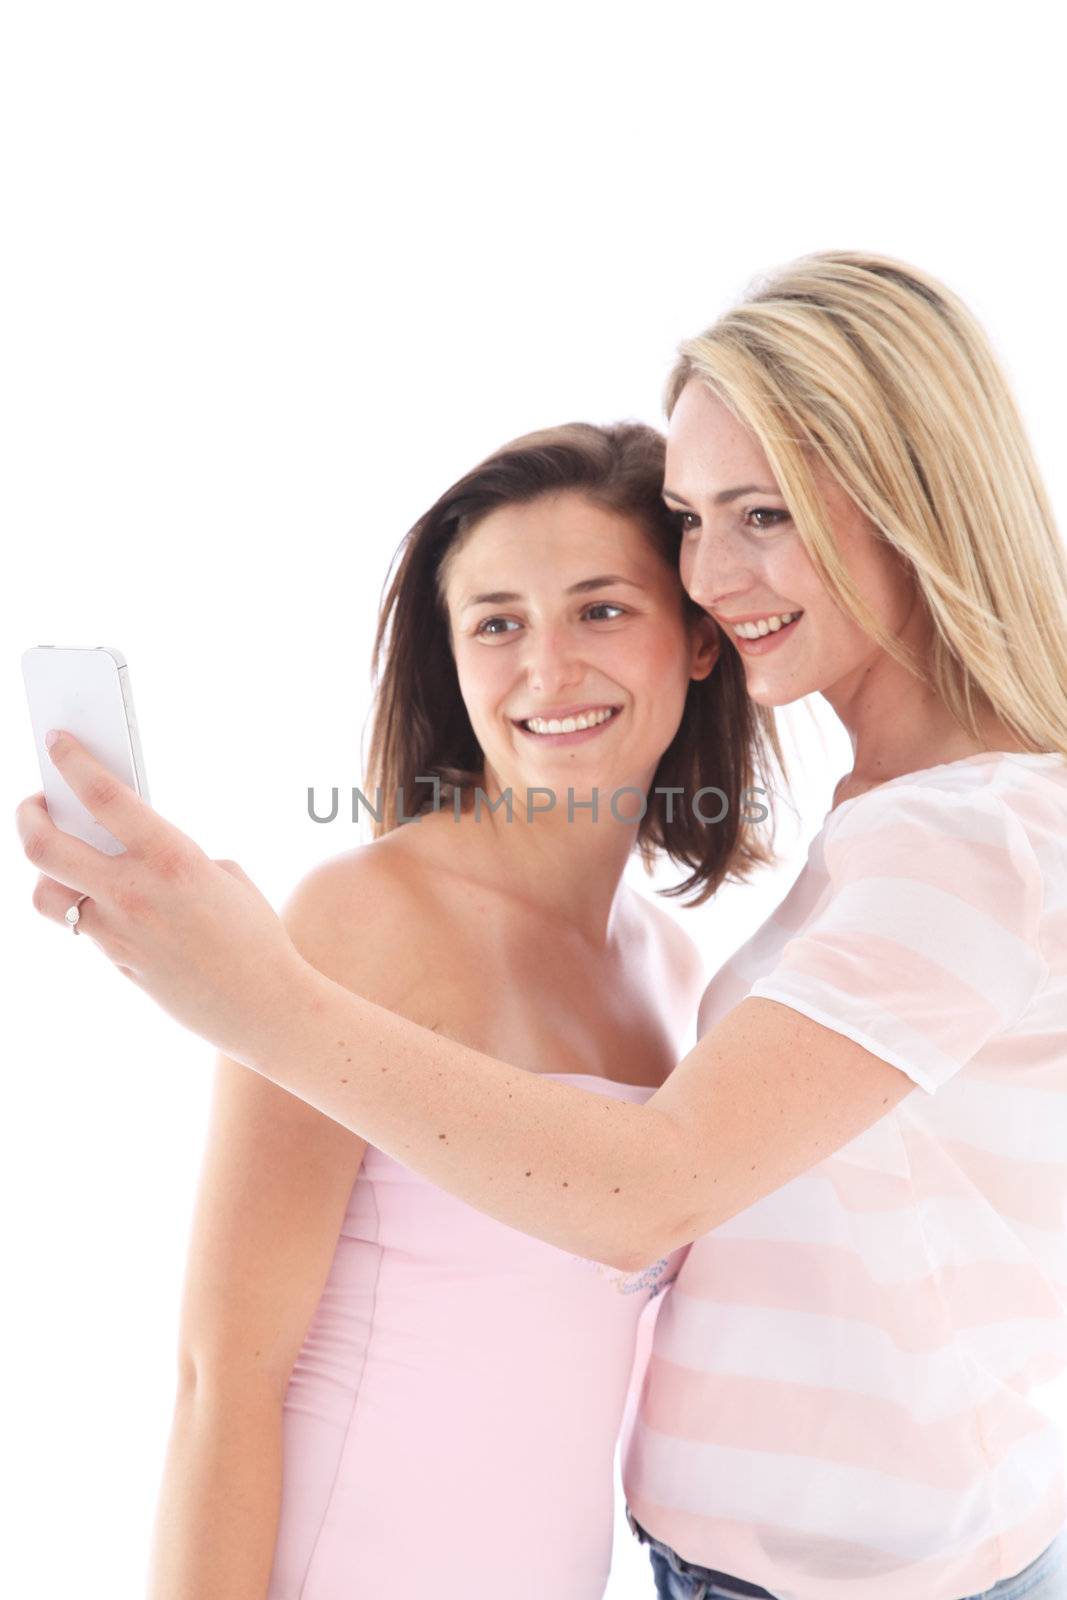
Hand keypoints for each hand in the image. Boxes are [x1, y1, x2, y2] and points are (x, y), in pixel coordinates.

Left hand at [14, 730, 313, 1062]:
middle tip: (35, 802)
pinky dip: (77, 902)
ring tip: (59, 853)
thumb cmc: (254, 934)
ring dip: (44, 869)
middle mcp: (134, 894)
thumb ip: (170, 855)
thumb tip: (128, 848)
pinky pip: (76, 924)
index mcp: (171, 858)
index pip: (105, 797)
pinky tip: (95, 891)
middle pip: (44, 848)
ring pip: (44, 893)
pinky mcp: (114, 961)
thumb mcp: (222, 874)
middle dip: (27, 816)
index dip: (73, 763)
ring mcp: (117, 932)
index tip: (56, 742)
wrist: (262, 1004)